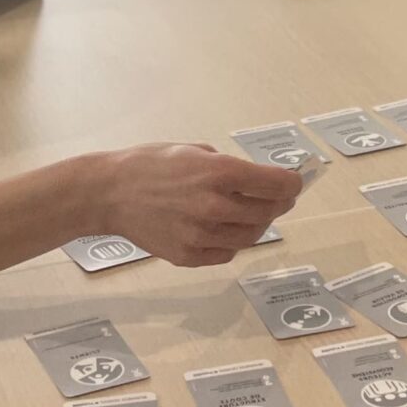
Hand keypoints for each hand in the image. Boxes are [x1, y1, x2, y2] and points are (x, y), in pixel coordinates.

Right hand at [96, 143, 304, 266]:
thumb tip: (258, 179)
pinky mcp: (189, 256)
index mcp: (219, 172)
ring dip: (259, 224)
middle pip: (269, 212)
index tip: (296, 182)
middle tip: (281, 198)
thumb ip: (229, 167)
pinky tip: (225, 228)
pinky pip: (226, 252)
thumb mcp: (195, 150)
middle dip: (279, 203)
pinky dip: (232, 241)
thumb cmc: (150, 164)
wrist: (109, 193)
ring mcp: (202, 235)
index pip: (277, 184)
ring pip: (251, 236)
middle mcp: (214, 206)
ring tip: (253, 214)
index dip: (292, 183)